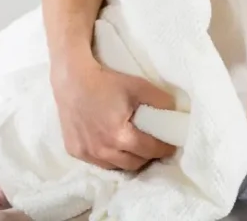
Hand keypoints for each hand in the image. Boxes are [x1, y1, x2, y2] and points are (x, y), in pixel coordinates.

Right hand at [51, 57, 176, 172]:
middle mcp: (103, 150)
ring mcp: (87, 153)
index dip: (163, 149)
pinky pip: (98, 162)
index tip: (170, 146)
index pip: (149, 150)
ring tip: (135, 148)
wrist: (72, 80)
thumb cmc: (106, 82)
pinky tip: (113, 146)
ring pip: (115, 166)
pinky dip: (109, 157)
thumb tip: (174, 112)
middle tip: (153, 147)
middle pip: (134, 163)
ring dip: (128, 160)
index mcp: (120, 135)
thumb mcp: (138, 86)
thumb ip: (160, 100)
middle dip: (147, 157)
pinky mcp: (75, 151)